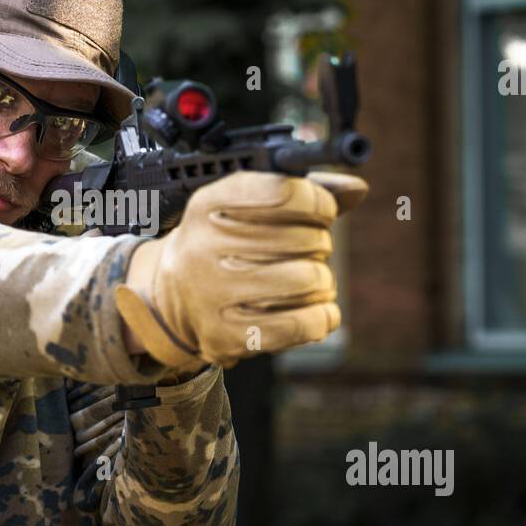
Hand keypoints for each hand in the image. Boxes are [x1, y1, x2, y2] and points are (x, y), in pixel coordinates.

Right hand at [116, 170, 367, 369]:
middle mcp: (205, 246)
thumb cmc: (221, 246)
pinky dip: (323, 316)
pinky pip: (303, 324)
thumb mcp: (245, 208)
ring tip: (310, 281)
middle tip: (307, 251)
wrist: (169, 300)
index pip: (284, 192)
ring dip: (323, 281)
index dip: (318, 201)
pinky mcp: (228, 335)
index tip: (322, 211)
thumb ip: (301, 193)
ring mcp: (213, 294)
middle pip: (305, 238)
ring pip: (309, 279)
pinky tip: (319, 309)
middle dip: (320, 244)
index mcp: (209, 204)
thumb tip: (356, 190)